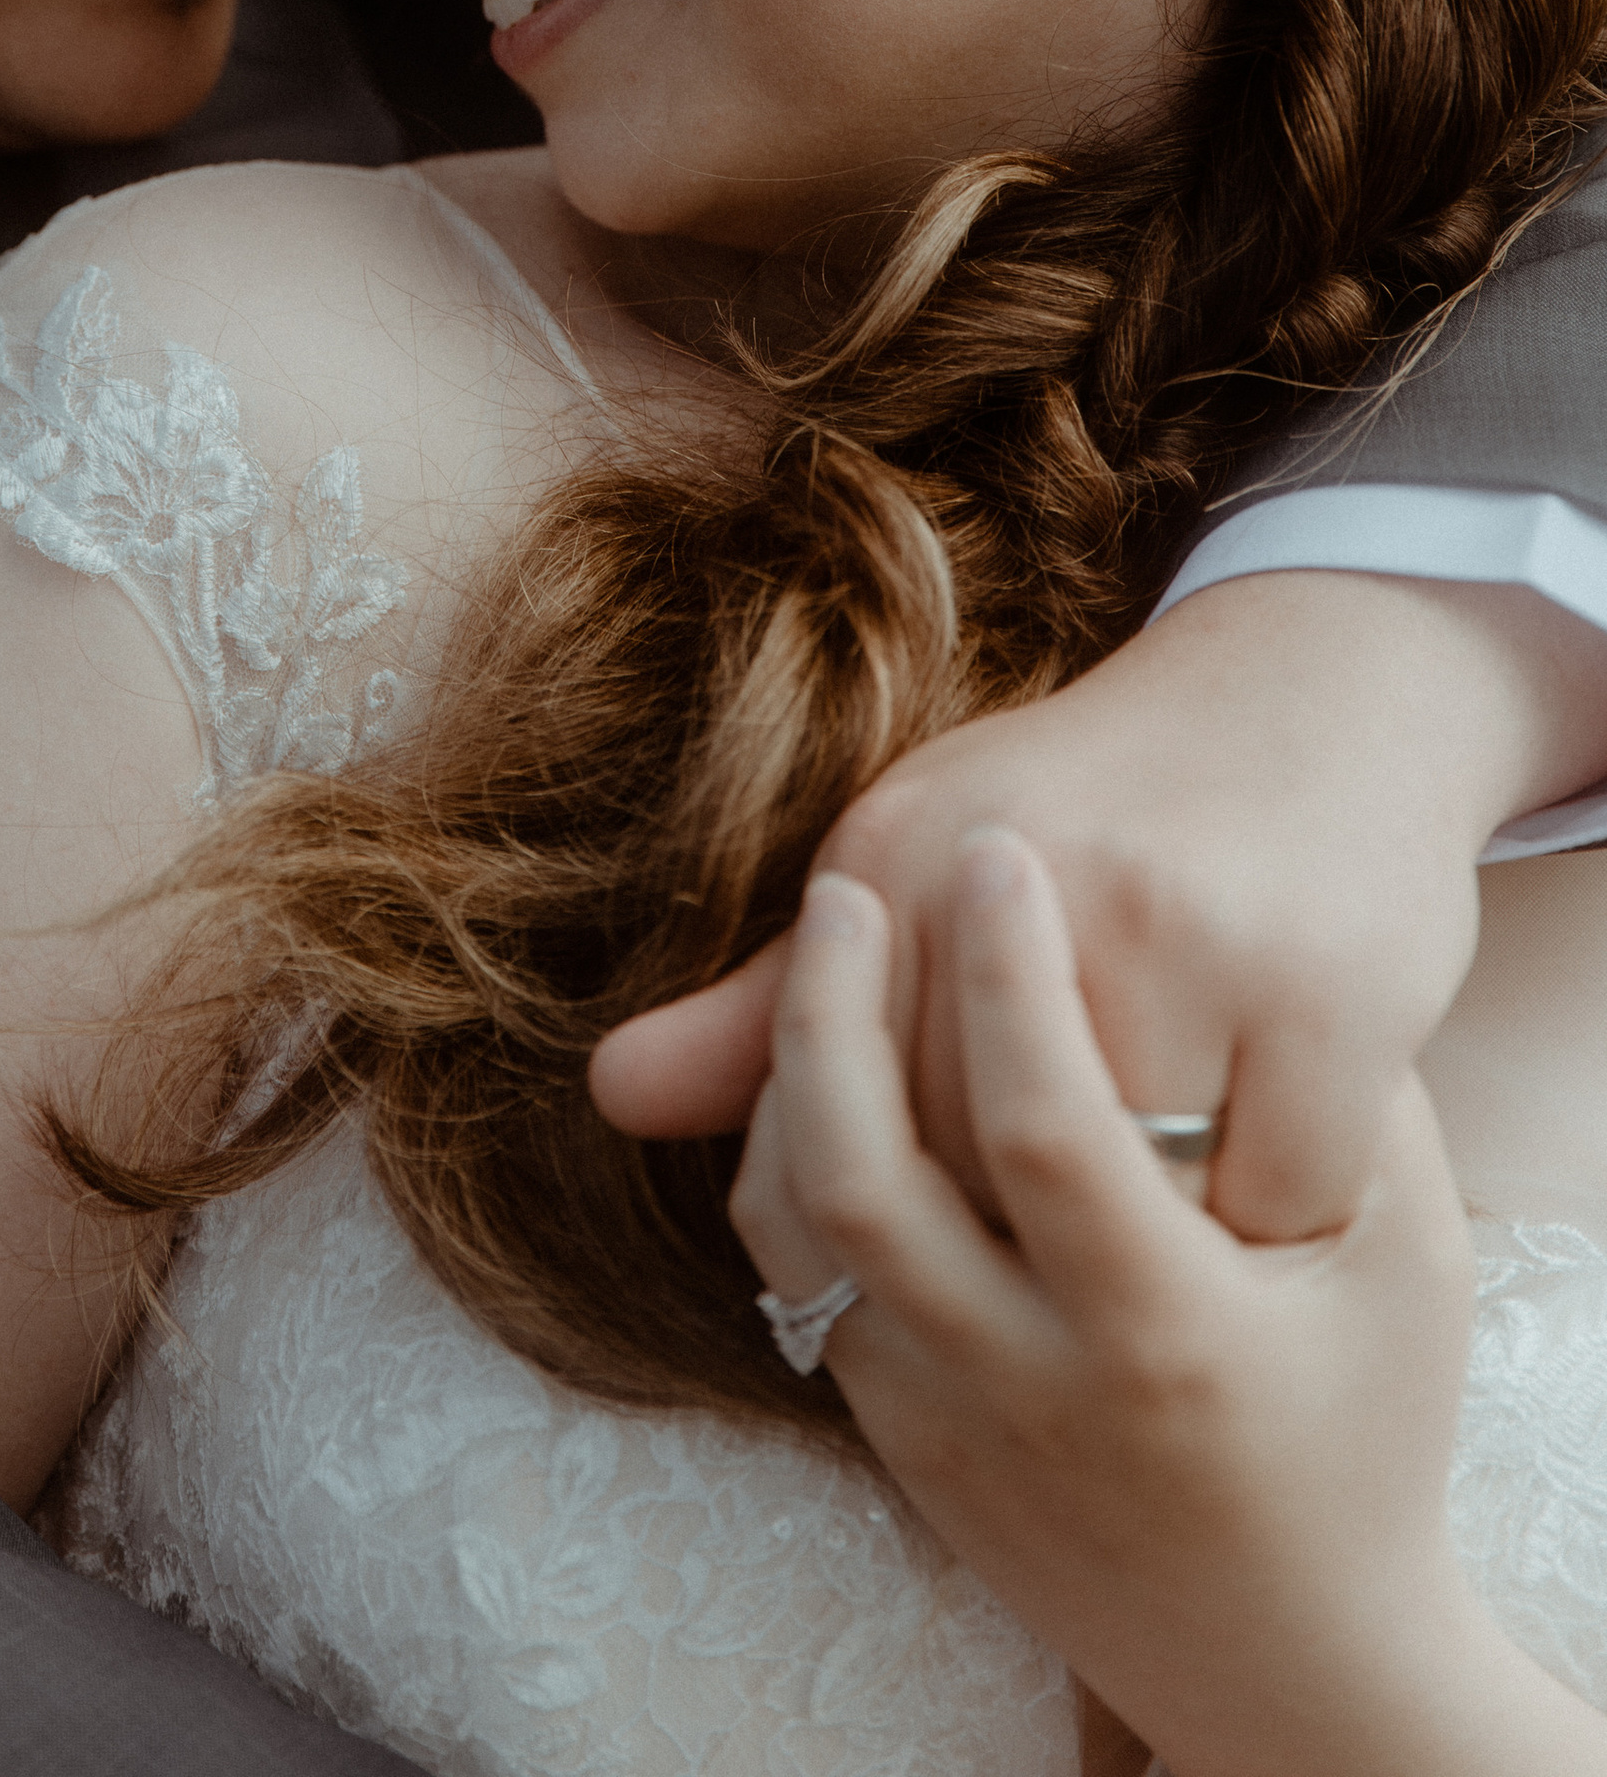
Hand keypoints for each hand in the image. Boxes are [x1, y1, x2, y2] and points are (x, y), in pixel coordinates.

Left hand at [594, 570, 1599, 1238]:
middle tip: (1088, 1226)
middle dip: (1038, 1230)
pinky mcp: (1323, 990)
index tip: (970, 1222)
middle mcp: (1014, 886)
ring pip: (1139, 1205)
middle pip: (982, 1176)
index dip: (916, 1206)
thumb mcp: (919, 867)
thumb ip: (774, 1005)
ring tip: (1188, 1190)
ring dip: (1174, 1237)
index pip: (848, 1125)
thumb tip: (607, 1097)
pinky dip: (1297, 1214)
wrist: (1305, 692)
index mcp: (890, 861)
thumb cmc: (1091, 814)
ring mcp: (1176, 933)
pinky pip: (1285, 1199)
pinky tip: (1293, 1164)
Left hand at [733, 840, 1582, 1776]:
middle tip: (849, 886)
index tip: (1005, 855)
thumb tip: (1265, 944)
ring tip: (825, 949)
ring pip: (801, 1224)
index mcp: (1168, 1332)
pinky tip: (823, 1057)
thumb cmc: (1366, 1417)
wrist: (1288, 1647)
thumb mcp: (1403, 1259)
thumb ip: (1363, 1109)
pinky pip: (795, 1275)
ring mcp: (947, 1420)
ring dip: (789, 1073)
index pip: (1051, 1126)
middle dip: (835, 1009)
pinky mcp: (899, 1439)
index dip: (1011, 978)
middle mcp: (1034, 1383)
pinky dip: (786, 1154)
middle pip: (869, 1176)